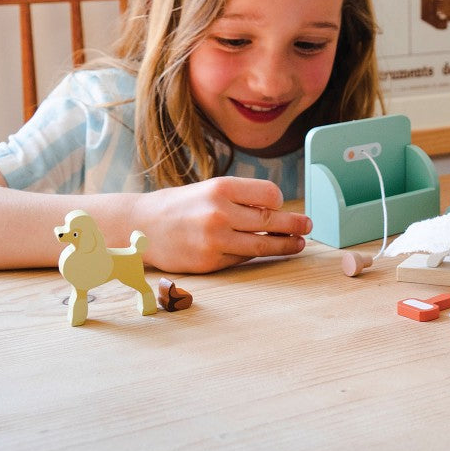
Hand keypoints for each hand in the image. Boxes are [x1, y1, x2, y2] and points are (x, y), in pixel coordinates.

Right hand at [134, 176, 312, 273]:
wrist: (141, 226)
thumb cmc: (182, 205)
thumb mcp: (209, 189)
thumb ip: (241, 198)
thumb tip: (279, 210)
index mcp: (221, 188)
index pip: (269, 195)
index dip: (279, 202)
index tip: (281, 205)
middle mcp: (219, 213)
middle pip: (270, 220)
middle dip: (294, 225)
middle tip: (308, 226)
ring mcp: (214, 240)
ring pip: (262, 245)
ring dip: (285, 245)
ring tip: (298, 243)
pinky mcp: (209, 262)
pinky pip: (242, 258)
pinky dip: (255, 254)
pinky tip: (263, 250)